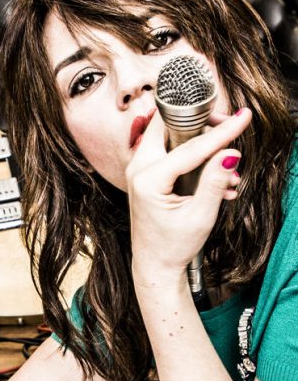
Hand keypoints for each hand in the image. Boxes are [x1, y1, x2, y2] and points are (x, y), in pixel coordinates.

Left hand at [126, 108, 251, 286]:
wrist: (154, 262)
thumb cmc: (173, 244)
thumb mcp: (200, 216)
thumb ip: (215, 182)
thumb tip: (231, 153)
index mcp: (148, 179)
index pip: (190, 147)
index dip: (220, 132)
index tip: (243, 117)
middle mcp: (138, 167)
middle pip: (169, 125)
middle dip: (202, 122)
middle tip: (228, 127)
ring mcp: (139, 167)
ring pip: (170, 135)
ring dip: (201, 143)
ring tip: (227, 173)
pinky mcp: (146, 170)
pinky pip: (171, 150)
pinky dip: (194, 156)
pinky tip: (218, 181)